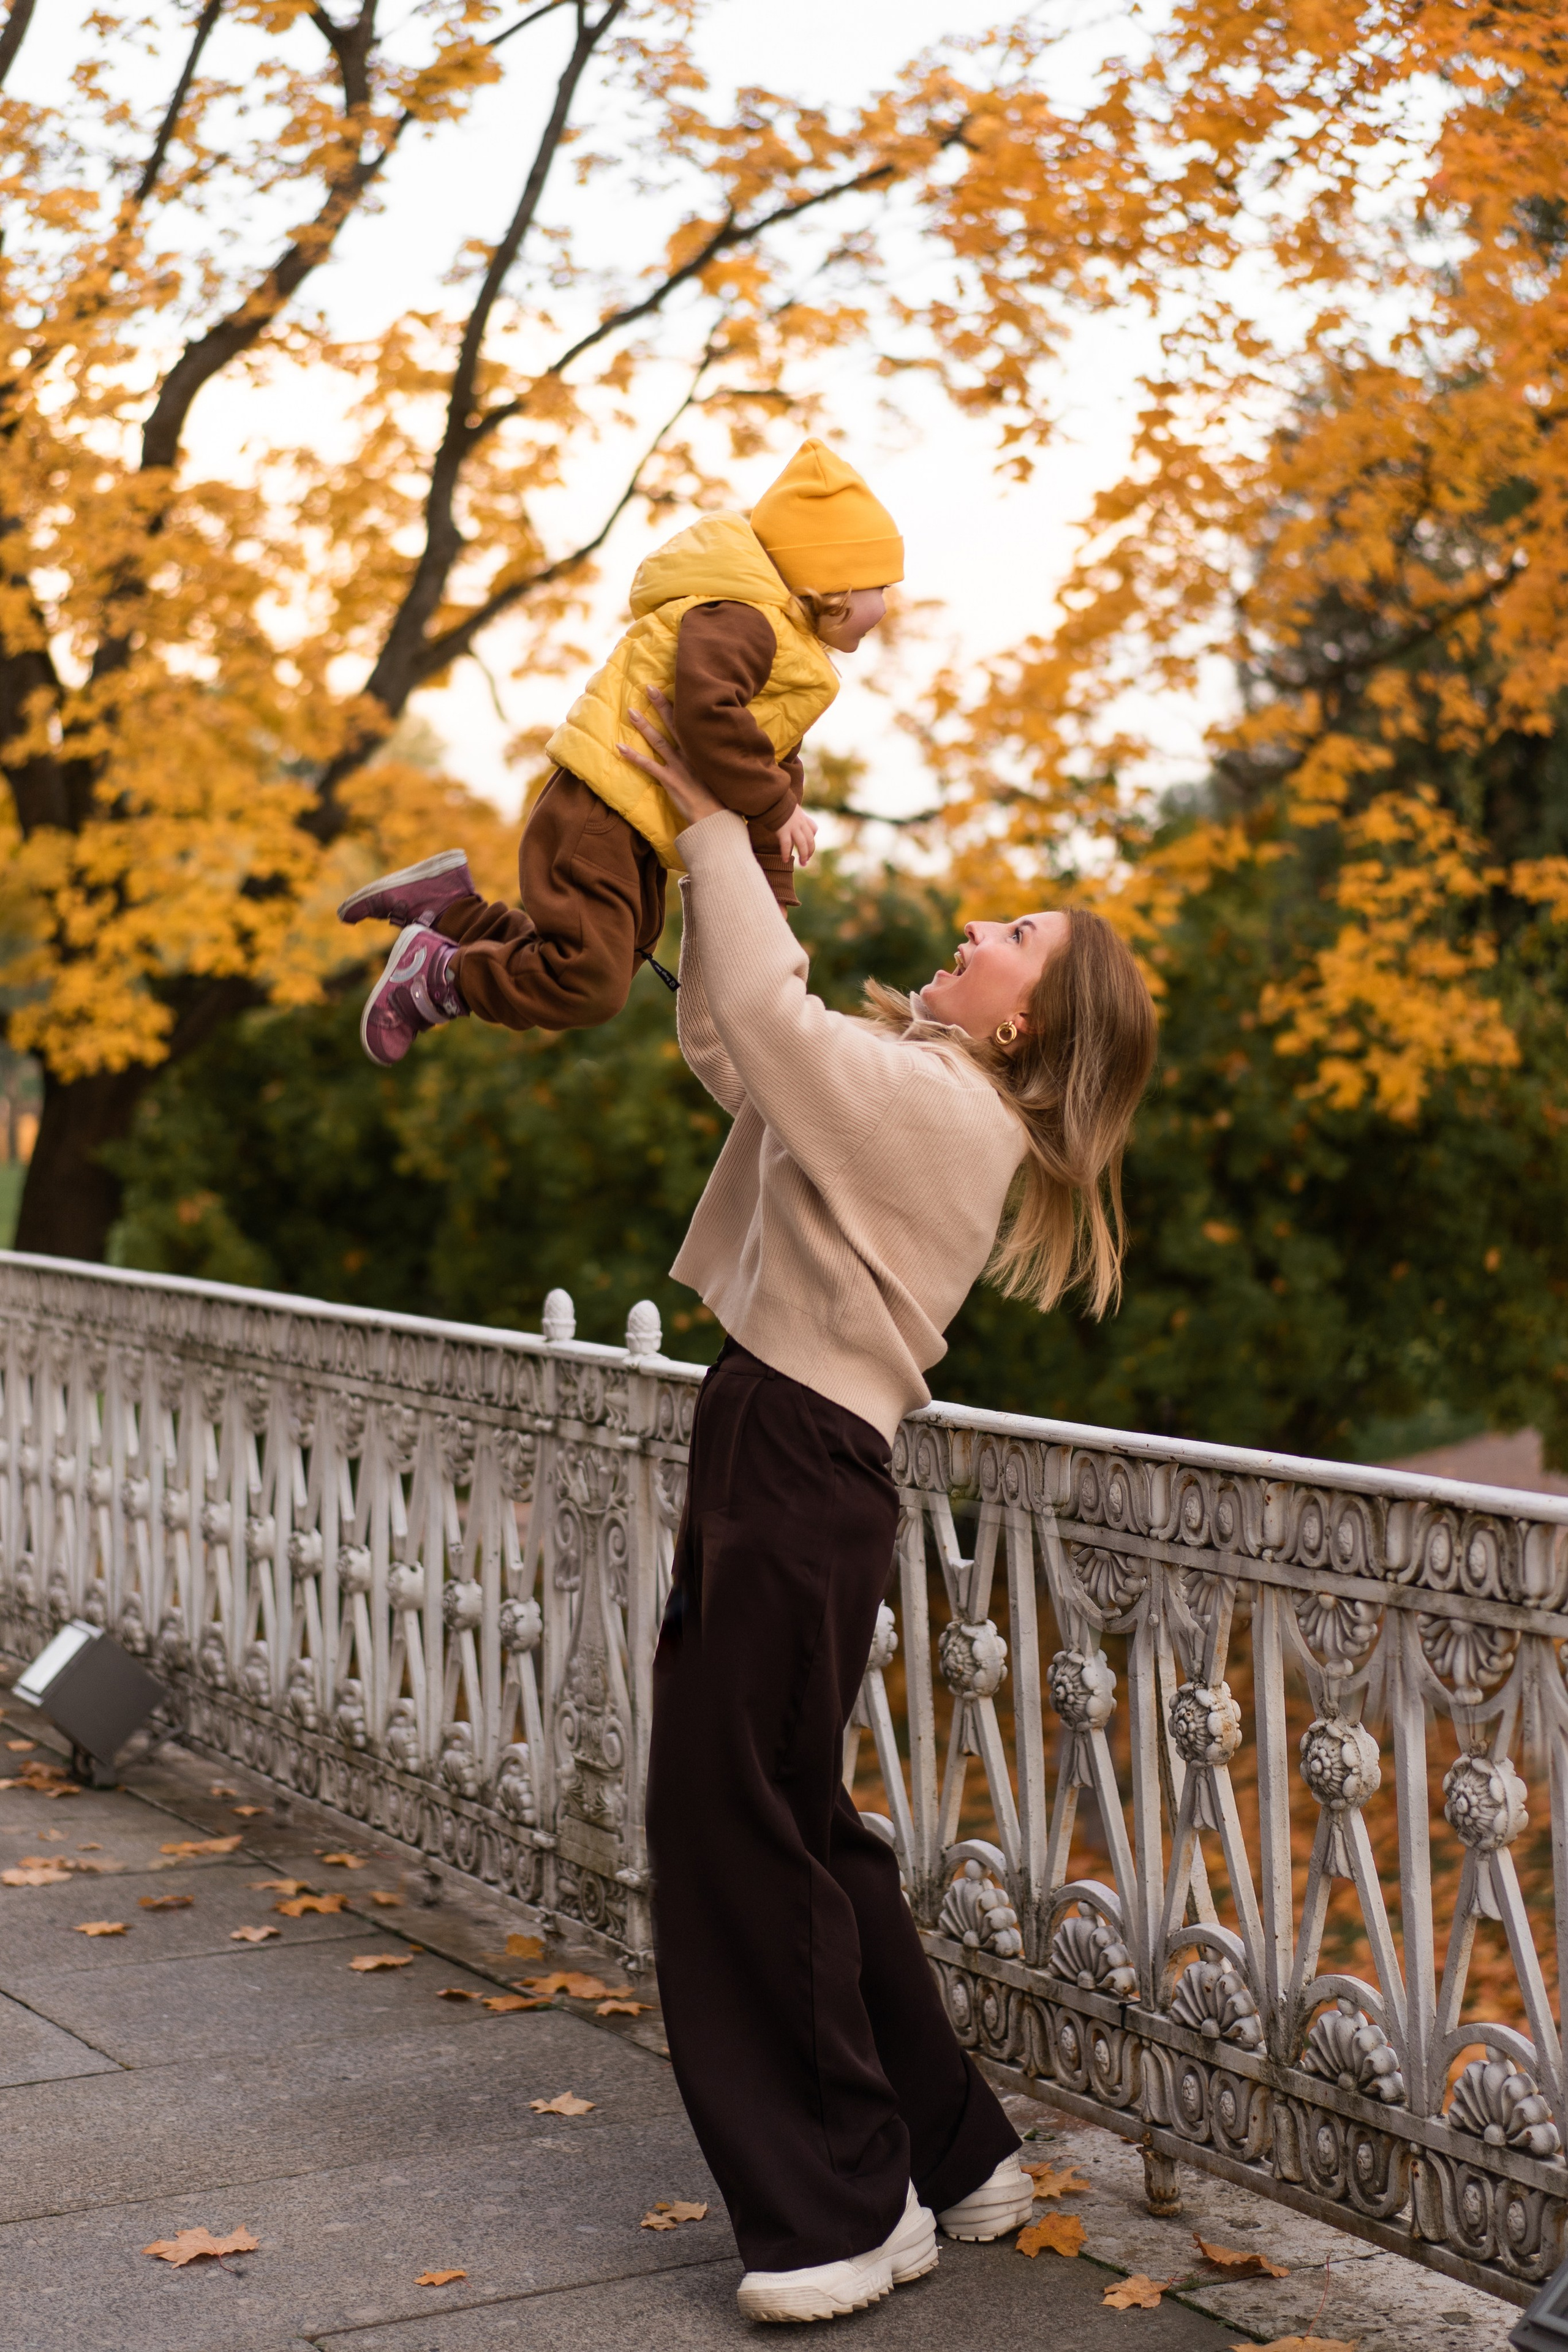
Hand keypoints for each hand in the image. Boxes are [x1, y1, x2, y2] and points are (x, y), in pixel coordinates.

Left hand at [618, 687, 722, 827]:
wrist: (718, 819)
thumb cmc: (724, 799)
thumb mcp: (723, 773)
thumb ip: (716, 760)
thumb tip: (715, 751)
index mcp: (704, 752)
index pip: (691, 724)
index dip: (682, 707)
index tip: (676, 690)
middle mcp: (692, 755)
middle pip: (674, 725)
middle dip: (661, 705)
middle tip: (649, 688)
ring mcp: (680, 768)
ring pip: (659, 742)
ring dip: (644, 726)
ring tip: (630, 711)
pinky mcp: (671, 781)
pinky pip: (648, 766)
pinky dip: (633, 757)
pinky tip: (619, 747)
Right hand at [775, 804, 816, 867]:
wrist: (772, 797)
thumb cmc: (777, 802)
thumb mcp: (789, 807)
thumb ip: (792, 814)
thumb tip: (787, 818)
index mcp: (802, 817)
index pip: (813, 829)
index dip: (812, 839)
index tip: (808, 846)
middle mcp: (800, 823)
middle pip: (810, 840)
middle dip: (809, 852)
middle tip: (806, 861)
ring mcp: (792, 827)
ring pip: (802, 844)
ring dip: (803, 855)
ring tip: (802, 864)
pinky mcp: (783, 830)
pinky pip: (786, 845)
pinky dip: (786, 854)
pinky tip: (785, 861)